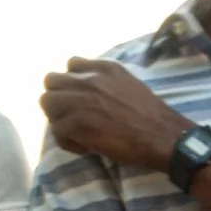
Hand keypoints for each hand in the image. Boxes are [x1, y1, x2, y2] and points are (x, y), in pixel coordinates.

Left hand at [43, 59, 194, 171]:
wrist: (163, 136)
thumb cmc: (152, 115)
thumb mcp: (131, 85)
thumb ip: (108, 82)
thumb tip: (90, 92)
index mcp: (106, 68)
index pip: (72, 64)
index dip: (72, 81)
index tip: (81, 95)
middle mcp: (90, 80)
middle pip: (51, 81)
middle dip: (58, 98)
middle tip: (73, 114)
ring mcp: (81, 100)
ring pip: (47, 103)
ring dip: (59, 118)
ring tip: (76, 131)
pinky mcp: (76, 124)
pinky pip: (57, 131)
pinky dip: (68, 141)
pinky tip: (85, 146)